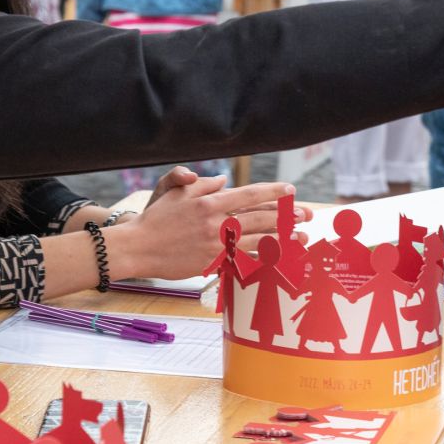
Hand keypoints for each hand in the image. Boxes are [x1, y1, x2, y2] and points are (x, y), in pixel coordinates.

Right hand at [119, 175, 308, 280]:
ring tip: (301, 237)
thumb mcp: (177, 193)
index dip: (272, 192)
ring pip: (257, 241)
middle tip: (306, 214)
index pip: (248, 195)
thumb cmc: (156, 219)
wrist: (137, 247)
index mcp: (209, 202)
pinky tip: (278, 258)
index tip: (289, 190)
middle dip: (286, 215)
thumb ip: (201, 184)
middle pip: (259, 218)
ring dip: (282, 239)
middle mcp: (216, 223)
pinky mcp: (211, 263)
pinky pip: (242, 260)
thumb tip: (222, 181)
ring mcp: (215, 245)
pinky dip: (262, 259)